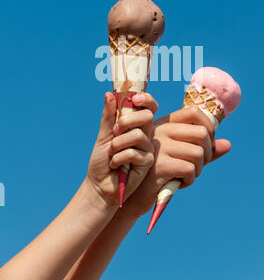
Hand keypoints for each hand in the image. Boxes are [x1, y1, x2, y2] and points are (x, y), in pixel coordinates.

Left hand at [86, 91, 157, 207]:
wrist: (99, 186)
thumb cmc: (102, 160)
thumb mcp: (104, 135)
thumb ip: (109, 116)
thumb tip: (109, 93)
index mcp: (136, 126)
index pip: (148, 107)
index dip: (146, 99)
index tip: (134, 98)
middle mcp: (145, 135)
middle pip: (147, 116)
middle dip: (128, 120)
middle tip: (114, 130)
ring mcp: (147, 148)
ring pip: (138, 135)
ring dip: (118, 143)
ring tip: (112, 153)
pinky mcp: (147, 163)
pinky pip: (133, 153)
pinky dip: (118, 158)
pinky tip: (115, 165)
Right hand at [123, 105, 230, 217]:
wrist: (133, 193)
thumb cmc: (159, 172)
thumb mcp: (180, 156)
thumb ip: (203, 149)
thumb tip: (228, 144)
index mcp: (165, 123)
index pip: (195, 111)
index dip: (209, 127)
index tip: (206, 144)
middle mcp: (162, 130)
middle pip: (202, 134)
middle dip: (207, 154)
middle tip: (197, 165)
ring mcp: (159, 147)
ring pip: (199, 154)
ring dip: (198, 170)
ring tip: (186, 175)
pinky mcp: (160, 166)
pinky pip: (190, 170)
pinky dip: (189, 180)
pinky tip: (178, 182)